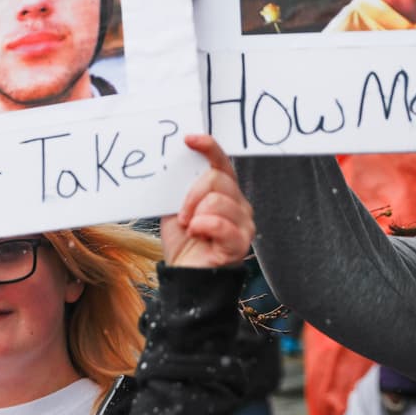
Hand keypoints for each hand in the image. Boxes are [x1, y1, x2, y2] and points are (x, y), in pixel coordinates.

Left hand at [161, 134, 253, 267]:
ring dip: (196, 215)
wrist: (185, 274)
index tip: (189, 140)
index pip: (221, 161)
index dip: (208, 146)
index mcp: (224, 190)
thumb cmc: (183, 241)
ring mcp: (244, 222)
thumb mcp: (175, 206)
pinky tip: (198, 235)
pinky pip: (221, 224)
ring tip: (191, 229)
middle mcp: (238, 202)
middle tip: (183, 215)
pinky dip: (203, 228)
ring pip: (218, 201)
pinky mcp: (241, 242)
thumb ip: (180, 186)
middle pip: (217, 179)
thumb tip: (171, 162)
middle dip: (192, 195)